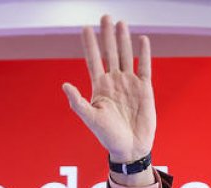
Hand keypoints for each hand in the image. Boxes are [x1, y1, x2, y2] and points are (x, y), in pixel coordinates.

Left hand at [62, 16, 154, 169]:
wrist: (130, 148)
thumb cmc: (109, 137)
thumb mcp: (91, 119)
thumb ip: (78, 102)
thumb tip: (65, 85)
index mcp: (100, 87)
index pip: (93, 60)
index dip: (90, 44)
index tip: (85, 28)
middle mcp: (114, 82)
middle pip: (110, 53)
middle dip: (107, 35)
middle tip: (105, 16)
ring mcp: (130, 84)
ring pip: (126, 56)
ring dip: (124, 40)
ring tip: (121, 23)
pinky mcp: (145, 89)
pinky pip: (145, 67)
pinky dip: (144, 53)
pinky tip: (142, 39)